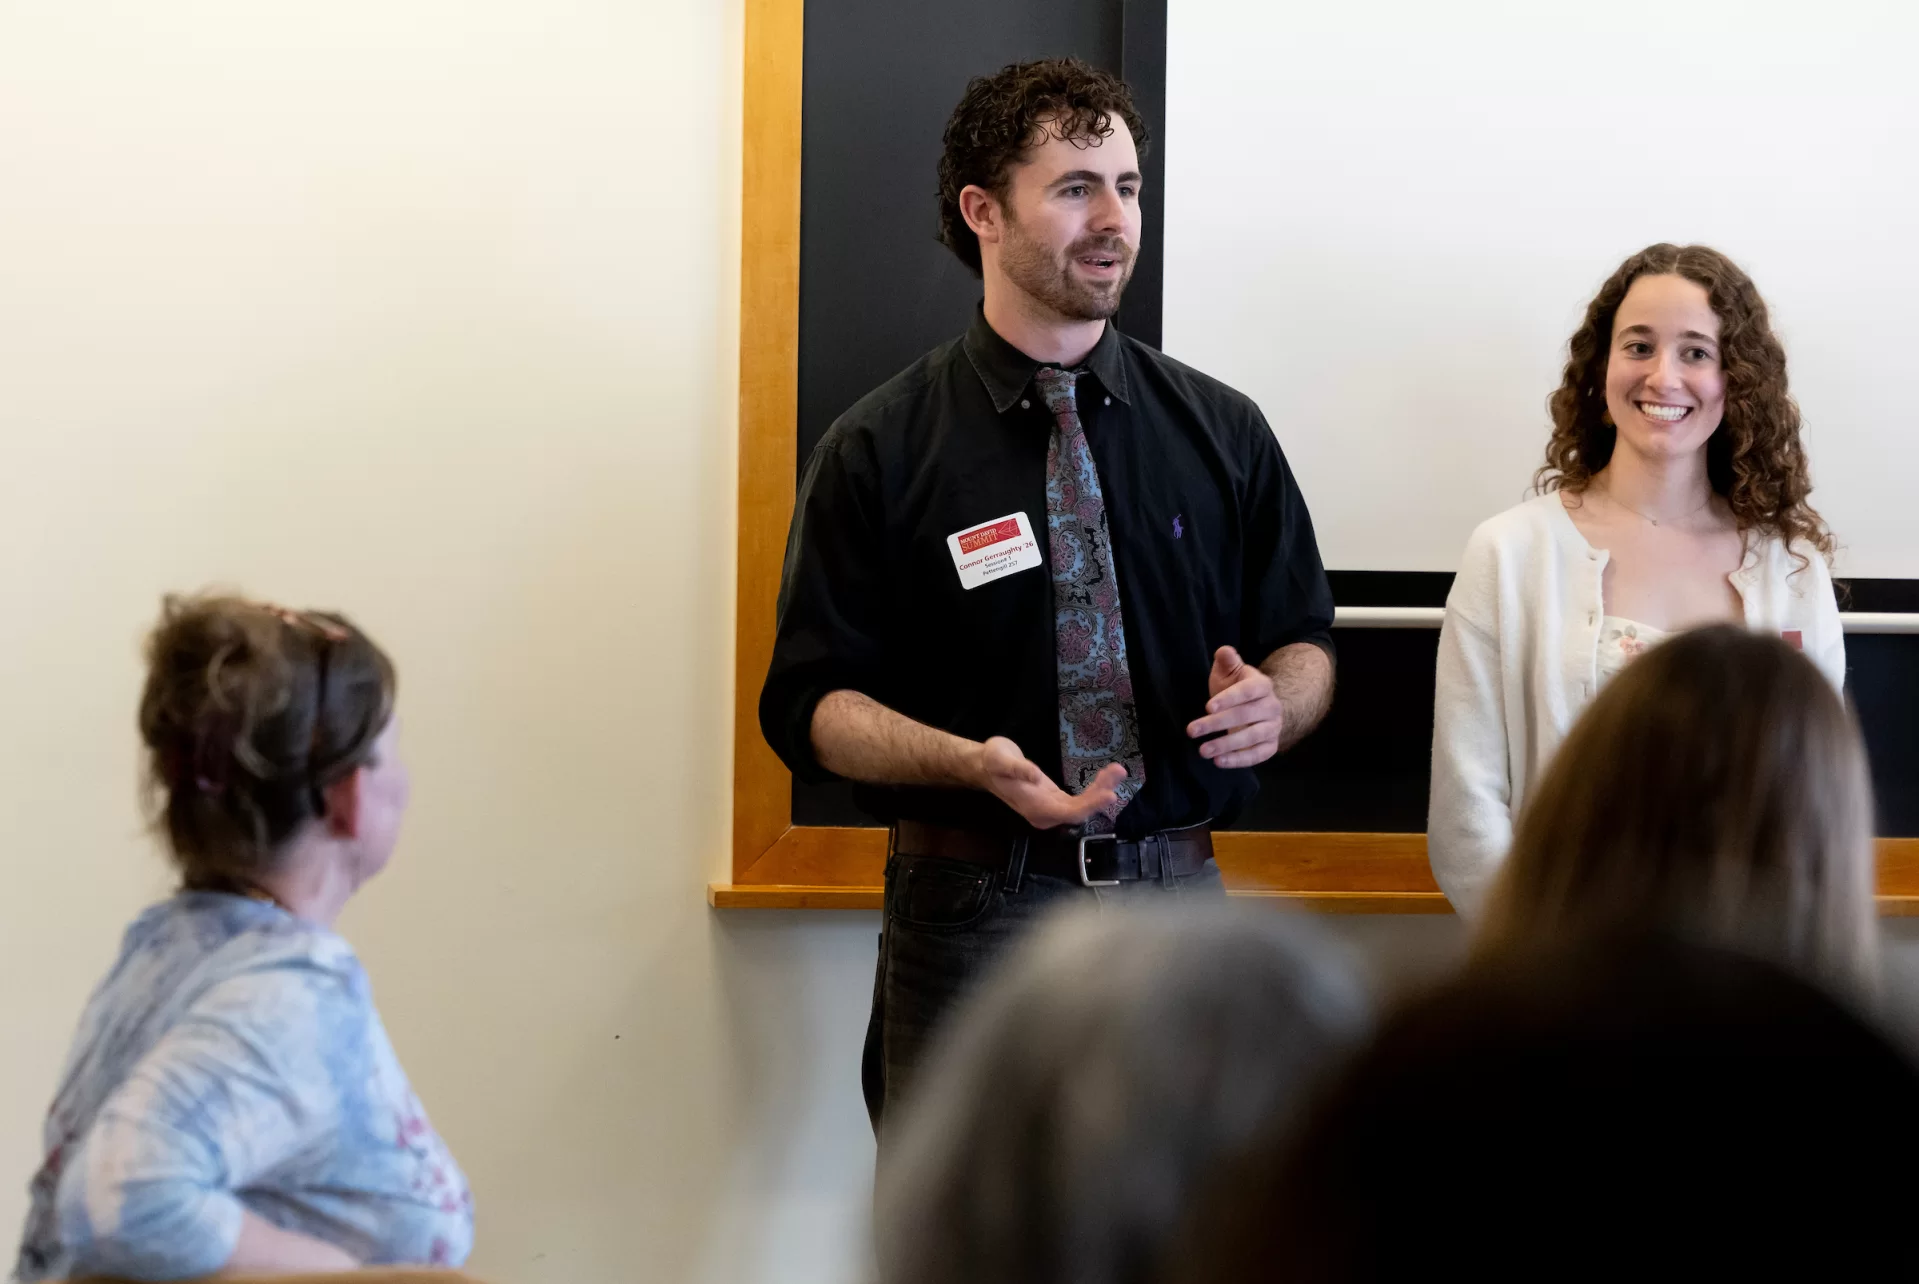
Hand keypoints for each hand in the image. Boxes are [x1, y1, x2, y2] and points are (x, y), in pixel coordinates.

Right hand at [972, 736, 1124, 829]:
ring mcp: (1051, 809)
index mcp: (1034, 808)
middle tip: (1119, 771)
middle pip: (1080, 811)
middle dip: (1101, 794)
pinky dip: (1094, 789)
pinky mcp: (1055, 800)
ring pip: (1082, 807)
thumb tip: (1034, 776)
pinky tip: (1106, 777)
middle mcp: (1045, 814)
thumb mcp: (1000, 760)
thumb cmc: (993, 762)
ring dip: (1101, 790)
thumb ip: (1017, 769)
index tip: (1108, 794)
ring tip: (1117, 770)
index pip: (1068, 812)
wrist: (985, 766)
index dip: (1089, 806)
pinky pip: (1079, 800)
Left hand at [1186, 645, 1284, 768]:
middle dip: (1217, 724)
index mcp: (1262, 685)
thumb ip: (1227, 661)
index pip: (1248, 691)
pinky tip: (1219, 762)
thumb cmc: (1235, 689)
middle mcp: (1272, 706)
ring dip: (1226, 745)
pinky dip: (1239, 760)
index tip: (1207, 707)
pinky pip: (1258, 755)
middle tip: (1192, 730)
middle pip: (1246, 715)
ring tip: (1203, 750)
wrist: (1255, 708)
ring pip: (1252, 737)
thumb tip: (1224, 651)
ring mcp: (1273, 727)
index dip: (1229, 698)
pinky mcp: (1271, 746)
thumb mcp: (1229, 673)